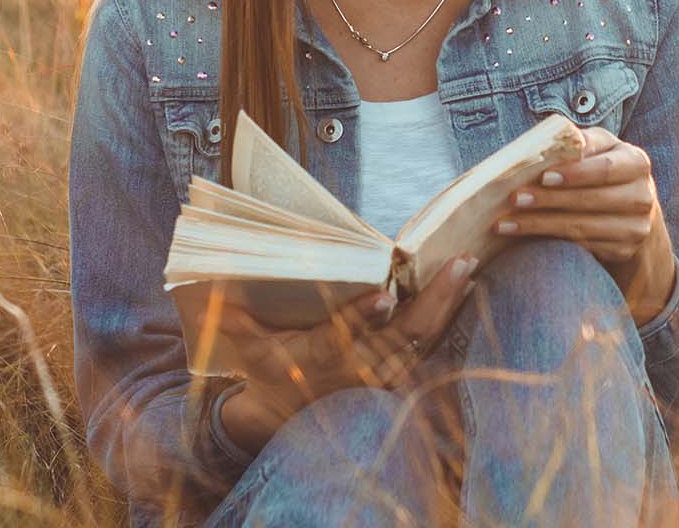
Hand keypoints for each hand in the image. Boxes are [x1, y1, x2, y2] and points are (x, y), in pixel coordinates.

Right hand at [212, 254, 477, 453]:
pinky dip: (449, 317)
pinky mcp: (398, 373)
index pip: (341, 336)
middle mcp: (357, 366)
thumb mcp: (248, 346)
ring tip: (467, 268)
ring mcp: (382, 372)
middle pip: (402, 336)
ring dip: (448, 304)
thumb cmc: (270, 369)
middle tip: (458, 263)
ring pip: (422, 340)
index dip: (361, 318)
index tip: (382, 296)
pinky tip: (466, 288)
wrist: (288, 415)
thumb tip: (212, 288)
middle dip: (433, 300)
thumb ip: (234, 319)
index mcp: (319, 356)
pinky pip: (429, 345)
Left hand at [493, 125, 677, 323]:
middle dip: (550, 200)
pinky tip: (522, 236)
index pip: (606, 168)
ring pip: (583, 227)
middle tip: (516, 198)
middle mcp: (642, 196)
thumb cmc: (602, 169)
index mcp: (637, 162)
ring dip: (540, 225)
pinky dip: (549, 241)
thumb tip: (551, 141)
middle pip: (592, 200)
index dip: (575, 174)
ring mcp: (635, 227)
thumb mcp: (598, 149)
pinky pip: (582, 246)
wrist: (631, 208)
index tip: (543, 176)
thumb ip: (580, 143)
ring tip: (507, 222)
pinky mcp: (622, 250)